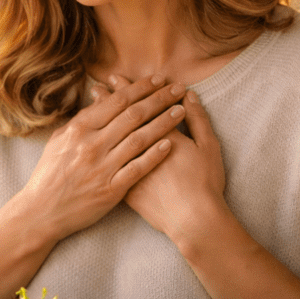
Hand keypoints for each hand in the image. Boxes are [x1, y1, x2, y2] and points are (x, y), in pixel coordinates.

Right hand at [20, 74, 187, 240]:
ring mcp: (102, 167)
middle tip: (178, 88)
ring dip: (163, 122)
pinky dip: (155, 154)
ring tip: (181, 110)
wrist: (41, 212)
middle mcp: (92, 144)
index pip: (116, 101)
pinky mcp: (111, 190)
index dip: (140, 88)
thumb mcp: (59, 141)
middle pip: (133, 115)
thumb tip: (99, 100)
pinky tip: (171, 144)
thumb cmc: (49, 175)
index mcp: (79, 129)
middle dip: (159, 99)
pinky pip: (138, 168)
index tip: (158, 79)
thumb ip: (81, 121)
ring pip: (140, 138)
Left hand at [98, 80, 226, 241]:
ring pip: (106, 139)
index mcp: (160, 135)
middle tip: (98, 85)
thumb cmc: (204, 183)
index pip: (139, 105)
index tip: (115, 77)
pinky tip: (92, 141)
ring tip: (90, 109)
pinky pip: (104, 164)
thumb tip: (189, 96)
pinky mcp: (121, 187)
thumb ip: (198, 119)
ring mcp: (126, 169)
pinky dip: (97, 148)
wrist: (192, 220)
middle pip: (119, 118)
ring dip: (98, 121)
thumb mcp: (209, 147)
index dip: (128, 90)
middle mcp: (138, 150)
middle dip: (107, 100)